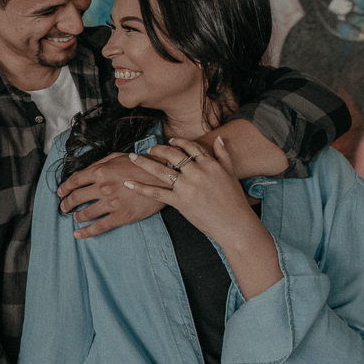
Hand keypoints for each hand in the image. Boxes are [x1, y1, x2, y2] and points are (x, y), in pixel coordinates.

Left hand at [56, 152, 166, 238]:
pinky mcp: (121, 217)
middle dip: (67, 203)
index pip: (74, 181)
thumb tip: (83, 173)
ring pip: (85, 213)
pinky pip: (99, 227)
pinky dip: (86, 232)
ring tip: (75, 217)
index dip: (64, 187)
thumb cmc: (140, 165)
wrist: (163, 178)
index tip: (60, 192)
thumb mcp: (117, 157)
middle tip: (64, 206)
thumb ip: (98, 164)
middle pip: (77, 197)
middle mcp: (102, 187)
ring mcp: (111, 203)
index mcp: (100, 172)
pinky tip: (77, 234)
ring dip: (76, 216)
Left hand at [123, 136, 282, 298]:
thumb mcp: (231, 174)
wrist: (235, 225)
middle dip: (157, 149)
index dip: (177, 142)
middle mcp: (197, 172)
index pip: (190, 147)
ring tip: (132, 157)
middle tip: (148, 149)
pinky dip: (141, 188)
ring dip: (143, 162)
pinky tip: (128, 182)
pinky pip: (156, 193)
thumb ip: (223, 155)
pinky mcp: (180, 202)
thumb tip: (219, 139)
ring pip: (160, 170)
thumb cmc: (234, 201)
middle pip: (172, 155)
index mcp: (210, 164)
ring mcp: (187, 187)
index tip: (169, 141)